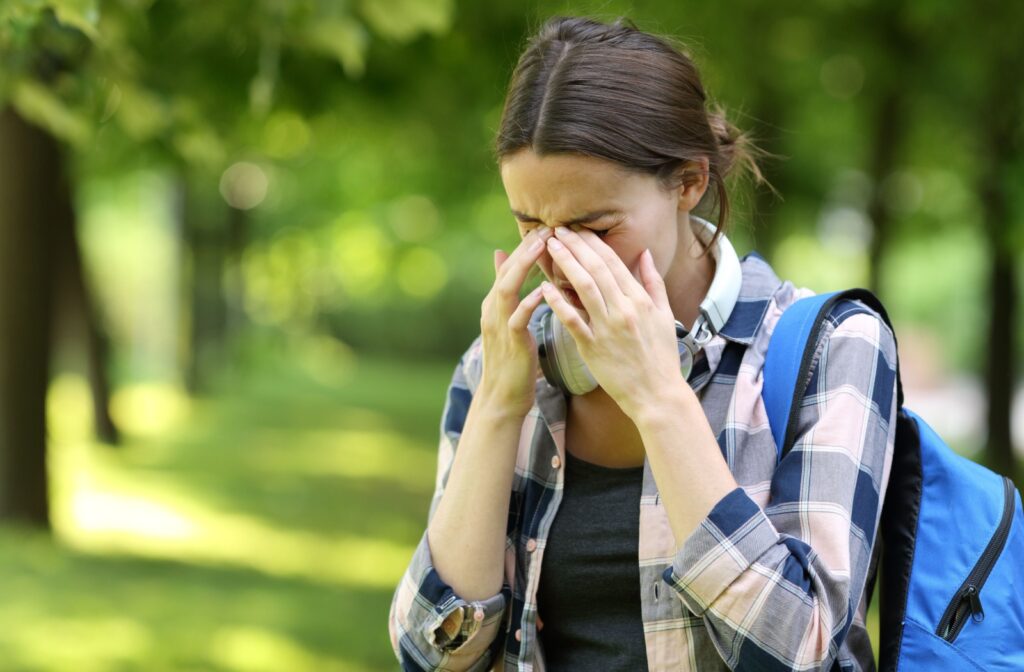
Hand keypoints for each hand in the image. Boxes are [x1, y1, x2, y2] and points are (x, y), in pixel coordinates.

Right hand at [478, 227, 552, 416]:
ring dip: (525, 266)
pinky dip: (529, 303)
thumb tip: (502, 258)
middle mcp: (493, 310)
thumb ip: (507, 291)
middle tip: (546, 228)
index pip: (510, 267)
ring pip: (508, 288)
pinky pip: (518, 318)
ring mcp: (499, 326)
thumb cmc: (512, 359)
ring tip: (543, 247)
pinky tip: (543, 291)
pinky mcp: (511, 343)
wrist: (502, 397)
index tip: (547, 227)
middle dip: (526, 249)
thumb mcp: (508, 321)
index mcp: (495, 304)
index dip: (526, 247)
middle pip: (507, 271)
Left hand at [540, 227, 684, 417]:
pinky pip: (573, 320)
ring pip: (584, 288)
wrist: (657, 394)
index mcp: (640, 300)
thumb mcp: (665, 315)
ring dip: (566, 264)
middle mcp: (624, 309)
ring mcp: (607, 328)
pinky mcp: (593, 347)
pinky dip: (559, 302)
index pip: (614, 262)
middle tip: (557, 229)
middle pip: (596, 269)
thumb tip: (645, 253)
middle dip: (576, 246)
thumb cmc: (661, 357)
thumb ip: (654, 283)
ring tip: (550, 247)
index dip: (593, 243)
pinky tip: (545, 287)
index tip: (578, 228)